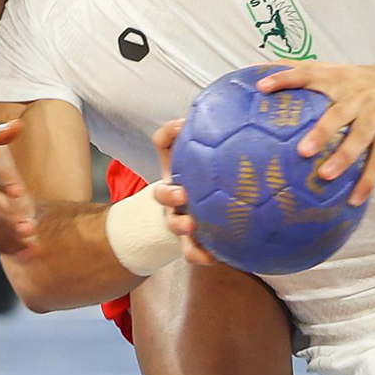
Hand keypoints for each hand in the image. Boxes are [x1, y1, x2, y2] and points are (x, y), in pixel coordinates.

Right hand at [151, 116, 218, 265]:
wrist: (199, 218)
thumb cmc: (204, 183)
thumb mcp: (200, 158)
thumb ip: (198, 138)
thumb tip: (198, 117)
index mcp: (177, 170)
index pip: (164, 145)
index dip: (169, 134)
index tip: (181, 126)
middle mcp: (174, 195)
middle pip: (162, 194)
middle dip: (168, 193)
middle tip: (181, 192)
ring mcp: (181, 219)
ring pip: (174, 224)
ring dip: (179, 225)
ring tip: (190, 226)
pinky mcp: (192, 242)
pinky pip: (192, 252)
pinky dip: (199, 255)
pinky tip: (213, 257)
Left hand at [256, 62, 374, 204]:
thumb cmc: (364, 81)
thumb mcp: (337, 70)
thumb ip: (302, 71)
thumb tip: (258, 69)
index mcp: (338, 79)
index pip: (308, 73)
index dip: (286, 78)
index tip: (262, 87)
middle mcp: (357, 96)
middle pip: (338, 113)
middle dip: (322, 132)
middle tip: (302, 151)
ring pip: (360, 138)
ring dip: (344, 158)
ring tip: (326, 176)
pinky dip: (368, 181)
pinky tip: (354, 199)